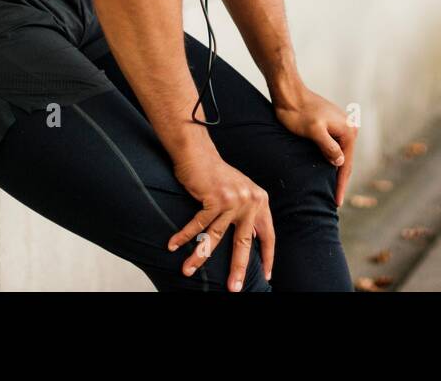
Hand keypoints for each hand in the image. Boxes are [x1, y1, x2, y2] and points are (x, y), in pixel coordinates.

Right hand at [169, 153, 274, 289]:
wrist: (198, 152)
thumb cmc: (216, 174)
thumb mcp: (239, 192)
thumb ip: (246, 213)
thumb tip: (251, 241)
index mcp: (260, 201)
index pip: (268, 234)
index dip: (267, 256)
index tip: (266, 275)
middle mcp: (250, 200)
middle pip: (244, 242)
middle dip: (237, 268)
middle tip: (234, 288)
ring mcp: (233, 199)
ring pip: (215, 237)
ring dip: (199, 256)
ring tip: (187, 272)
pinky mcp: (215, 198)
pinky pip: (197, 225)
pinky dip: (183, 236)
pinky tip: (172, 246)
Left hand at [273, 86, 356, 207]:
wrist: (289, 93)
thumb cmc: (298, 112)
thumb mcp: (313, 131)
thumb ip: (328, 147)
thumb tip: (341, 163)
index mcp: (348, 130)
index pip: (346, 164)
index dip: (341, 185)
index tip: (337, 202)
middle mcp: (349, 127)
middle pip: (346, 160)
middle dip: (341, 180)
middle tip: (336, 201)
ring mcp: (342, 125)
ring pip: (340, 154)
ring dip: (336, 170)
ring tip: (333, 189)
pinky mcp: (332, 124)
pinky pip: (334, 146)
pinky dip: (331, 159)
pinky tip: (327, 169)